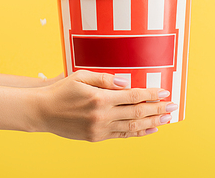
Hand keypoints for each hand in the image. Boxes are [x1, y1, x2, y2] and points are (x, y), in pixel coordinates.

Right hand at [34, 70, 177, 141]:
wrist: (42, 112)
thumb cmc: (61, 91)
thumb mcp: (81, 76)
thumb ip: (104, 78)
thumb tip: (125, 82)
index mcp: (100, 98)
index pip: (133, 96)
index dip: (151, 94)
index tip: (164, 92)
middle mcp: (102, 115)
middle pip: (137, 113)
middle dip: (158, 109)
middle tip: (172, 106)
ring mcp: (100, 129)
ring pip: (133, 127)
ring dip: (152, 122)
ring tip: (166, 119)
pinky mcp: (96, 138)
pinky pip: (122, 136)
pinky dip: (138, 133)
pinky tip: (149, 130)